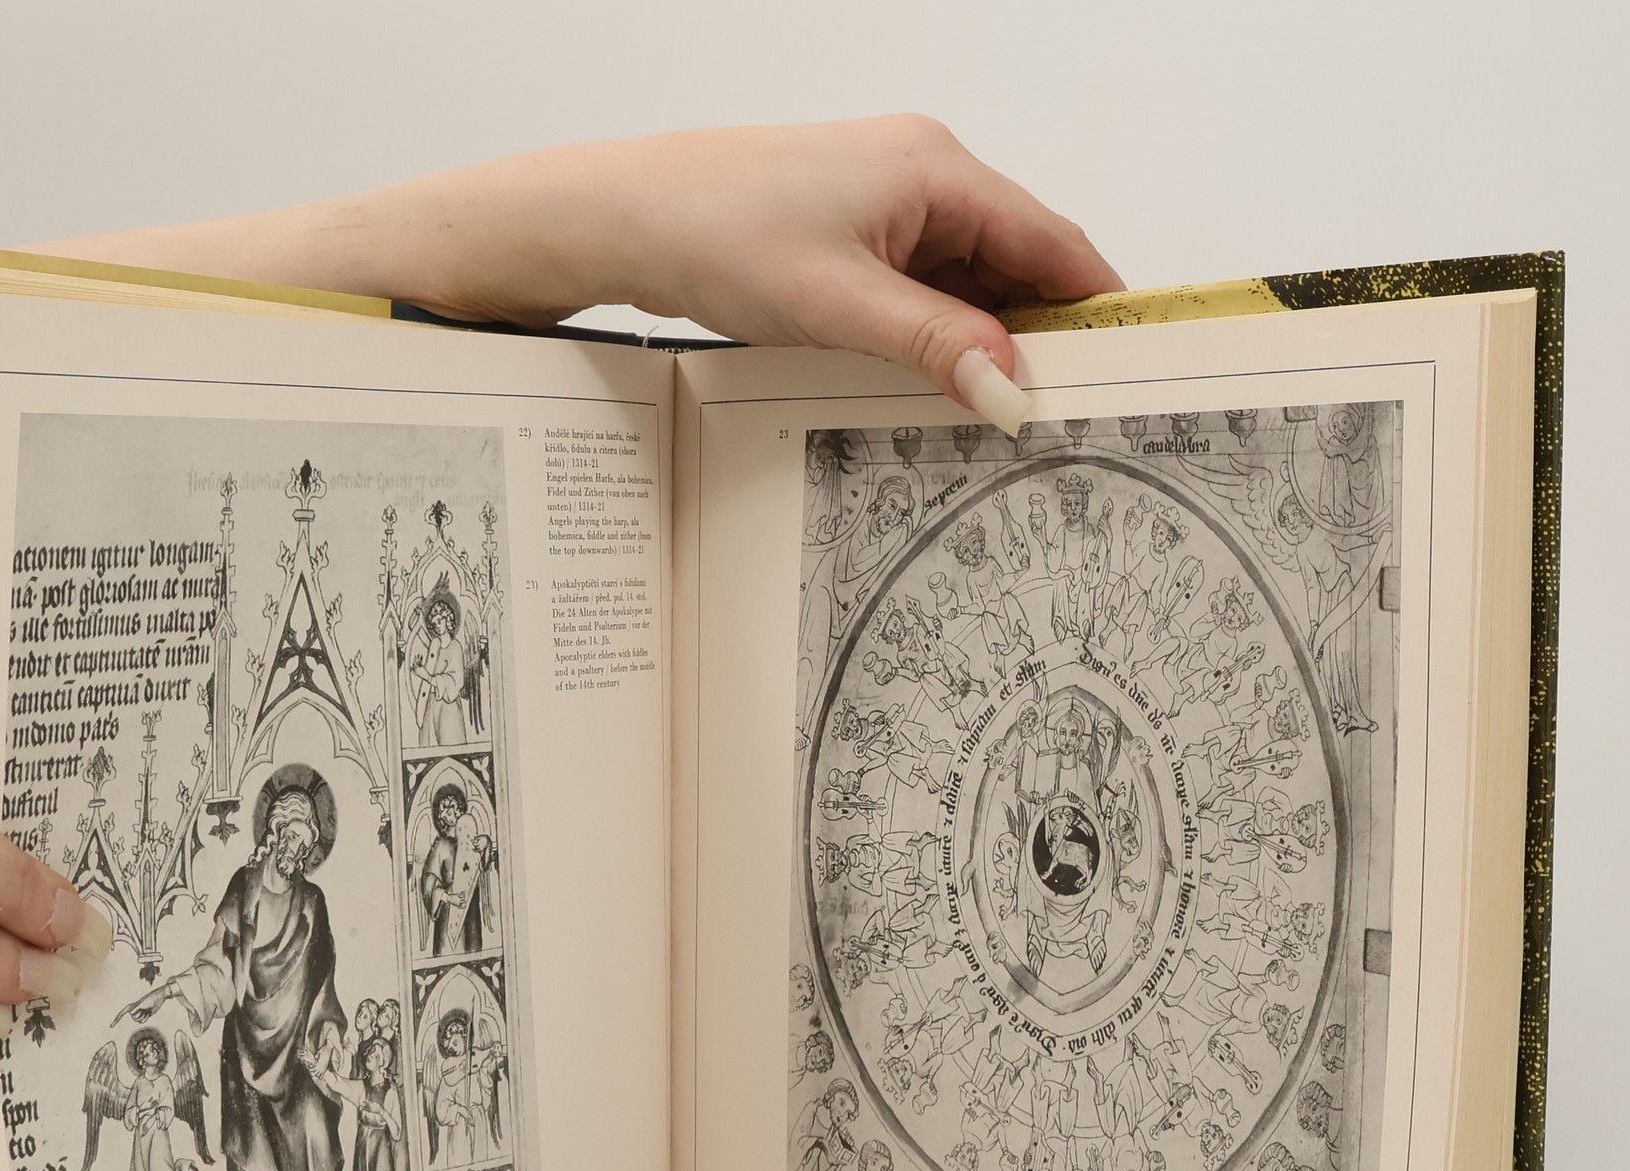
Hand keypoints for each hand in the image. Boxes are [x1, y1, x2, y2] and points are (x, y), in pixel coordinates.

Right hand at [117, 985, 171, 1025]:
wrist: (159, 997)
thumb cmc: (151, 999)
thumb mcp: (143, 1004)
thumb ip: (137, 1009)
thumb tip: (131, 1013)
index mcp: (131, 1006)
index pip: (121, 1014)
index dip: (115, 1020)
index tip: (110, 1026)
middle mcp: (133, 1010)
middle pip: (134, 1019)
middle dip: (140, 1015)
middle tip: (145, 1008)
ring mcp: (138, 1013)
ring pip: (138, 1021)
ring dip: (144, 1017)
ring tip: (147, 1009)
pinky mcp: (143, 1015)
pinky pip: (143, 1022)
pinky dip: (146, 1018)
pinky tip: (149, 1012)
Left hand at [352, 118, 1120, 432]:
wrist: (630, 216)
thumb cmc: (722, 233)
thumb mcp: (841, 306)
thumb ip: (937, 346)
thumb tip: (1013, 390)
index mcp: (936, 170)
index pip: (1052, 242)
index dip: (1097, 307)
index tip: (1128, 366)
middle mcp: (923, 173)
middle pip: (1015, 261)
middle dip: (1039, 335)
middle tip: (1062, 412)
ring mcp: (888, 199)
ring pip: (967, 277)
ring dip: (981, 338)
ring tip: (999, 411)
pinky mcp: (854, 230)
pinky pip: (921, 283)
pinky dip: (936, 330)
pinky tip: (935, 381)